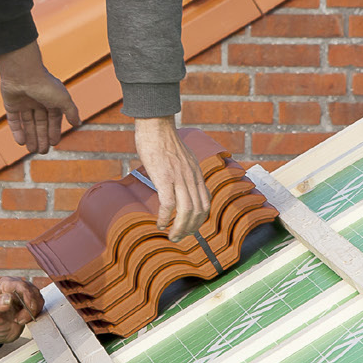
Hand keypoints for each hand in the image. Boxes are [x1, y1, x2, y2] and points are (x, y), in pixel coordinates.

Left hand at [0, 42, 78, 153]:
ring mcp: (23, 102)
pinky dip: (17, 131)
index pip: (53, 119)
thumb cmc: (45, 85)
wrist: (22, 74)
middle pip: (40, 123)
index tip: (54, 143)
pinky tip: (21, 142)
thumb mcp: (63, 100)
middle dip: (42, 137)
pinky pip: (14, 120)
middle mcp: (38, 101)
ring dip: (30, 137)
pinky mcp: (10, 103)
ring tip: (32, 150)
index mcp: (51, 99)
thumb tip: (78, 123)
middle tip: (43, 152)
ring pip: (27, 123)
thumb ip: (71, 112)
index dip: (54, 131)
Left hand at [0, 278, 42, 346]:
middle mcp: (16, 287)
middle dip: (30, 307)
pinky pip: (40, 306)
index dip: (27, 296)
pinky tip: (25, 320)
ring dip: (33, 312)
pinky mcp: (30, 305)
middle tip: (19, 320)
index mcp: (4, 284)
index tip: (27, 309)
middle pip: (33, 291)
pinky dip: (36, 314)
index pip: (22, 285)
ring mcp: (24, 296)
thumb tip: (8, 299)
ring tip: (20, 320)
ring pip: (38, 298)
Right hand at [133, 115, 208, 241]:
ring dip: (180, 229)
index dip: (200, 220)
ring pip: (186, 211)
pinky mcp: (164, 178)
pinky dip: (165, 218)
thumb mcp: (182, 158)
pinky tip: (160, 223)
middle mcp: (191, 177)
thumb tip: (179, 184)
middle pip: (198, 211)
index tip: (190, 228)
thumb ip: (184, 172)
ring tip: (172, 236)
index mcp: (196, 174)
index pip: (206, 203)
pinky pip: (168, 204)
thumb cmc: (164, 140)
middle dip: (191, 229)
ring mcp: (179, 178)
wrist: (156, 125)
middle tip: (179, 237)